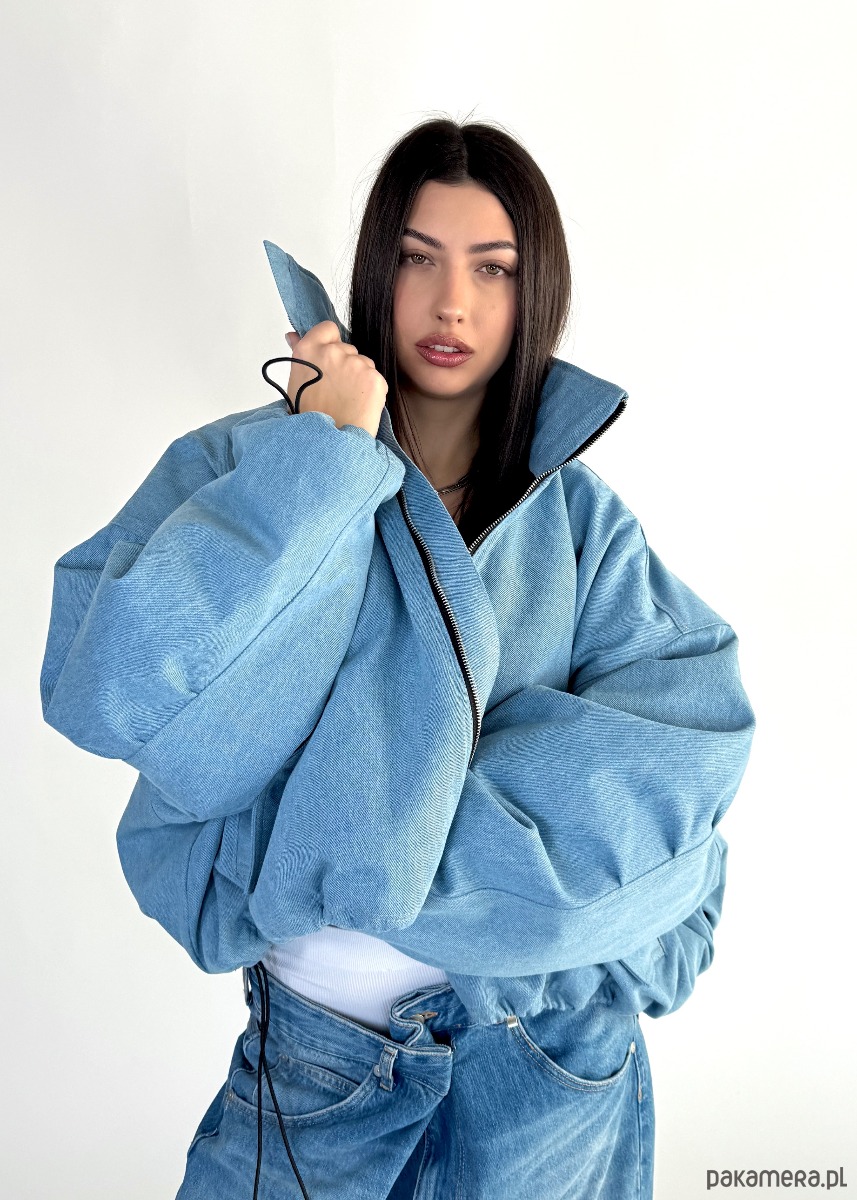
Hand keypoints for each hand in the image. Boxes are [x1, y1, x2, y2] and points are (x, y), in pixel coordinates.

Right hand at [285, 322, 386, 437]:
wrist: (326, 445)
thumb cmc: (308, 417)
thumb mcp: (296, 382)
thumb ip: (301, 354)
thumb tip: (293, 334)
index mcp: (308, 349)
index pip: (328, 328)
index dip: (331, 342)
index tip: (330, 360)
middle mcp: (332, 352)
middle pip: (348, 349)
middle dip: (346, 366)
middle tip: (336, 392)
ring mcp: (355, 364)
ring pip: (364, 364)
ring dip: (360, 379)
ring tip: (347, 402)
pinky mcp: (374, 379)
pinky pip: (377, 380)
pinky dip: (372, 393)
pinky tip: (359, 407)